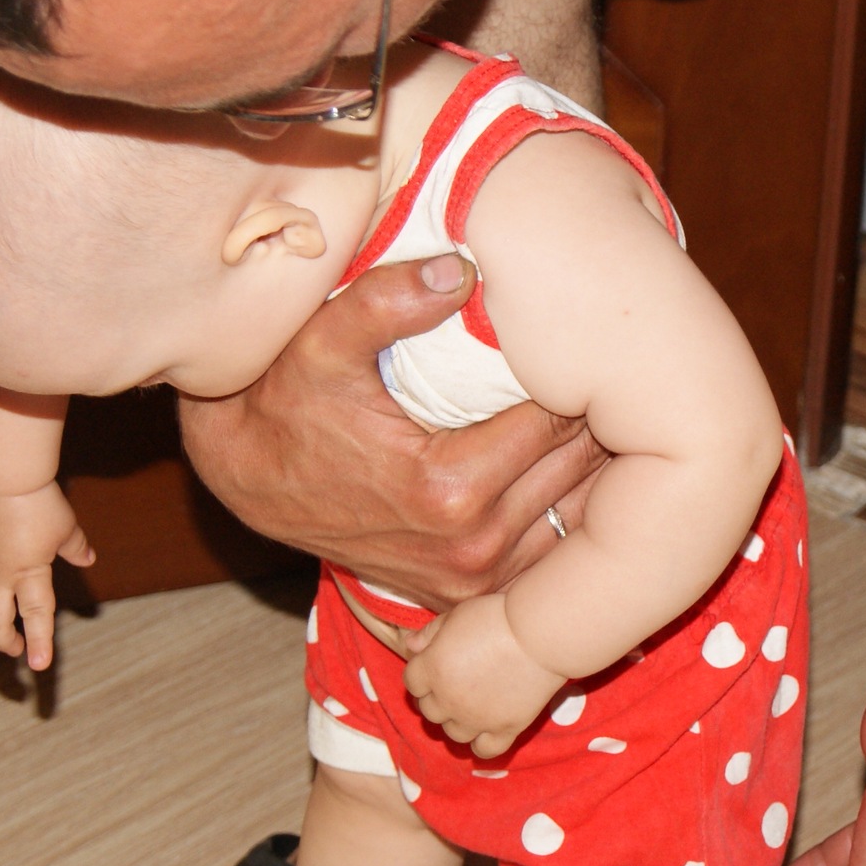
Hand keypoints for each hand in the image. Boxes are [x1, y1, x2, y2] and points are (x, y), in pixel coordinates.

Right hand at [0, 482, 95, 668]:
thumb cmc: (37, 500)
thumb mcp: (66, 526)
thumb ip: (76, 547)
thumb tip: (88, 559)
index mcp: (29, 573)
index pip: (37, 616)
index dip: (39, 642)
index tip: (38, 665)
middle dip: (4, 640)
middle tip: (15, 649)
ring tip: (2, 610)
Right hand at [177, 256, 608, 607]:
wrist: (249, 479)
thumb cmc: (286, 405)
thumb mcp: (322, 343)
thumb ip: (387, 300)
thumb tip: (460, 270)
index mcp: (449, 488)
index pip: (557, 423)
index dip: (580, 379)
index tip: (591, 345)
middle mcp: (471, 546)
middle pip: (578, 473)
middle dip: (598, 421)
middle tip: (616, 373)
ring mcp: (474, 579)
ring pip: (578, 517)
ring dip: (594, 470)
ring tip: (608, 414)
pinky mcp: (469, 596)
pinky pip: (551, 555)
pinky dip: (570, 513)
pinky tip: (574, 467)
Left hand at [402, 593, 565, 756]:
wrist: (541, 633)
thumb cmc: (498, 617)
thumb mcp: (457, 615)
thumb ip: (430, 632)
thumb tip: (410, 645)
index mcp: (432, 669)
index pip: (412, 683)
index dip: (423, 674)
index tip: (438, 664)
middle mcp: (448, 699)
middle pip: (429, 711)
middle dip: (438, 697)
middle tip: (459, 682)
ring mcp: (476, 718)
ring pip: (453, 733)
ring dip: (458, 721)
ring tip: (473, 705)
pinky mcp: (505, 729)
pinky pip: (484, 750)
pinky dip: (482, 743)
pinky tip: (488, 729)